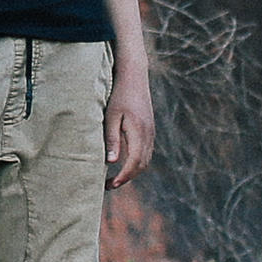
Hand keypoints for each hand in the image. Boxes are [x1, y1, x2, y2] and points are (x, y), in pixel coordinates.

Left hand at [106, 61, 157, 186]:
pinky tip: (124, 163)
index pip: (134, 162)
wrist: (134, 76)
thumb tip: (112, 162)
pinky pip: (146, 152)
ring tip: (115, 177)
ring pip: (146, 160)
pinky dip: (137, 162)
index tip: (111, 185)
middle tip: (109, 185)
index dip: (124, 176)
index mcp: (139, 132)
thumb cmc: (118, 95)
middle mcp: (149, 134)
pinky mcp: (150, 129)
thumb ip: (112, 139)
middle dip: (127, 177)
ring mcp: (151, 132)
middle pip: (142, 165)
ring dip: (133, 171)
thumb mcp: (110, 116)